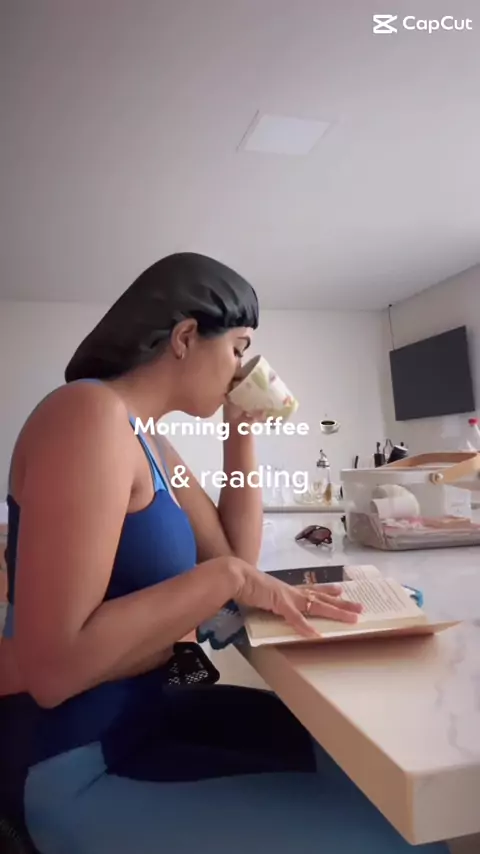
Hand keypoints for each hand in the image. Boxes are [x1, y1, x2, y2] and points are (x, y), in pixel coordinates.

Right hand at [231, 562, 362, 638]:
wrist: (235, 576)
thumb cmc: (244, 584)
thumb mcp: (260, 594)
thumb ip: (268, 600)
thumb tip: (267, 605)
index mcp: (287, 589)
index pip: (312, 590)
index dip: (327, 590)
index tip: (341, 590)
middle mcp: (292, 591)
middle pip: (322, 597)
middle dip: (342, 603)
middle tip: (360, 607)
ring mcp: (288, 596)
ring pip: (318, 605)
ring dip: (336, 612)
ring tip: (352, 617)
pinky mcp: (280, 603)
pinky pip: (296, 618)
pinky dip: (306, 627)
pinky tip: (316, 635)